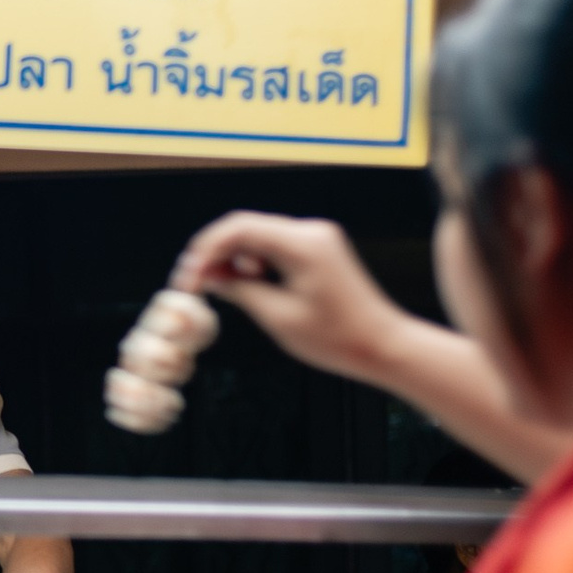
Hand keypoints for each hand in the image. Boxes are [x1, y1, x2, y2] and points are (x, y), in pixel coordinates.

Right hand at [172, 212, 410, 383]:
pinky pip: (276, 245)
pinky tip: (249, 284)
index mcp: (302, 244)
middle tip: (194, 282)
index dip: (205, 251)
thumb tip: (210, 277)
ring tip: (222, 288)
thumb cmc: (339, 338)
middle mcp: (311, 232)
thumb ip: (239, 290)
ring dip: (234, 258)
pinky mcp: (320, 250)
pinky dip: (255, 261)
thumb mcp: (278, 316)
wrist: (384, 345)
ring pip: (259, 235)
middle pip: (246, 227)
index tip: (188, 277)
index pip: (238, 229)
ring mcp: (317, 239)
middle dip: (216, 253)